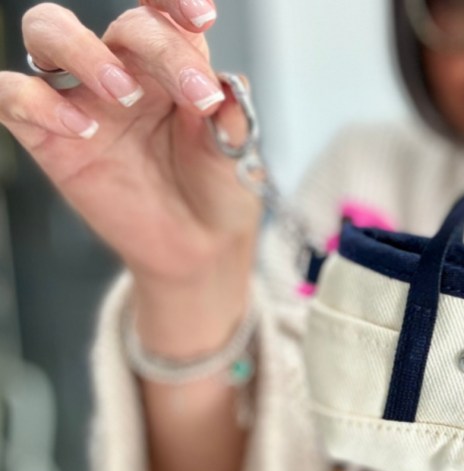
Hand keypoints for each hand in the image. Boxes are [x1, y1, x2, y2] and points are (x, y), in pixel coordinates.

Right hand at [0, 2, 259, 354]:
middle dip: (159, 47)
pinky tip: (82, 129)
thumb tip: (227, 85)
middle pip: (121, 24)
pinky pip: (14, 95)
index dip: (172, 0)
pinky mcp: (51, 137)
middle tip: (195, 96)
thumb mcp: (236, 156)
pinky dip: (37, 102)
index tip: (199, 16)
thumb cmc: (218, 192)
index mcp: (175, 66)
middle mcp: (128, 72)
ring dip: (82, 50)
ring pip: (47, 31)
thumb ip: (231, 117)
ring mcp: (84, 101)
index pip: (162, 12)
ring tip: (122, 94)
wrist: (199, 248)